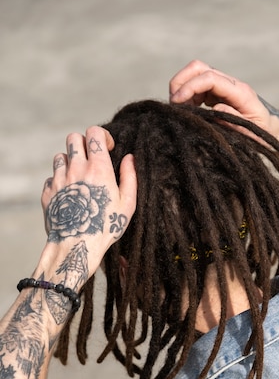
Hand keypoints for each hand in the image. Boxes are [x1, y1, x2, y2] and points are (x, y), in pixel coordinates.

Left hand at [40, 126, 136, 279]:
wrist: (76, 245)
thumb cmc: (106, 227)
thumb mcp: (128, 203)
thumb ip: (130, 177)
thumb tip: (129, 158)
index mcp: (98, 168)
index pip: (94, 133)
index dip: (102, 136)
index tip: (107, 148)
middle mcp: (76, 169)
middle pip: (73, 137)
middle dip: (83, 144)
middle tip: (91, 159)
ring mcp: (59, 179)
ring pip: (60, 156)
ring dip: (70, 161)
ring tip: (79, 178)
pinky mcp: (48, 191)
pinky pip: (52, 176)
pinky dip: (60, 180)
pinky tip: (69, 194)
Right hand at [169, 59, 278, 139]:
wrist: (274, 130)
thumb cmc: (265, 134)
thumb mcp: (253, 132)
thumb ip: (235, 120)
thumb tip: (215, 108)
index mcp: (240, 92)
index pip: (209, 78)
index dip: (190, 87)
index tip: (177, 103)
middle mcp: (230, 84)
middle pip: (198, 67)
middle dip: (181, 82)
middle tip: (174, 105)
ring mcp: (223, 87)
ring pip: (195, 75)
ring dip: (182, 90)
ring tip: (180, 112)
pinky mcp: (217, 93)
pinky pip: (197, 88)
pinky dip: (186, 97)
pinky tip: (188, 113)